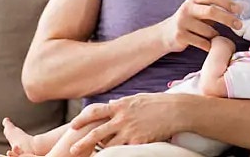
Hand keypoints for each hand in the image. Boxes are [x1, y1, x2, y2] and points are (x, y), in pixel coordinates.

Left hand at [68, 93, 187, 155]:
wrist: (176, 110)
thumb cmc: (158, 102)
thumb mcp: (137, 98)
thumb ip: (122, 103)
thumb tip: (110, 105)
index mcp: (120, 106)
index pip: (94, 111)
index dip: (81, 118)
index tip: (73, 125)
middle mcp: (121, 119)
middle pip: (96, 133)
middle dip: (82, 143)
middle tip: (72, 150)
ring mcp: (129, 131)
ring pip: (108, 145)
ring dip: (101, 150)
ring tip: (94, 155)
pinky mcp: (138, 142)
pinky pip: (124, 150)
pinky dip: (118, 153)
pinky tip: (115, 155)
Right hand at [158, 0, 241, 52]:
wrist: (166, 34)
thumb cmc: (190, 21)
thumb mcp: (198, 10)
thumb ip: (215, 8)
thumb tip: (243, 7)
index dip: (226, 1)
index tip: (239, 9)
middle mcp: (187, 9)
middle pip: (211, 11)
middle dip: (227, 18)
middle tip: (239, 25)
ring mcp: (182, 22)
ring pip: (208, 31)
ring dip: (216, 36)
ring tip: (216, 37)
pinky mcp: (181, 36)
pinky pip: (202, 43)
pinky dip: (209, 46)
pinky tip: (210, 46)